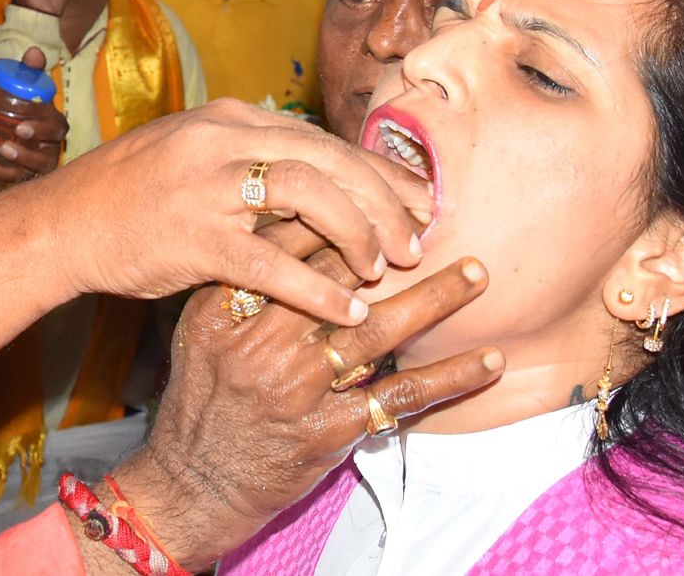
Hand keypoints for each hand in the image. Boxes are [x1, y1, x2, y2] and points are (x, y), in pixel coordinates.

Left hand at [0, 47, 67, 182]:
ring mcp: (36, 165)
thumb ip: (30, 70)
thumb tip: (34, 51)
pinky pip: (12, 178)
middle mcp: (49, 148)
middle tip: (7, 144)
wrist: (7, 124)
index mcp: (54, 125)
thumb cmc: (22, 105)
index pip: (55, 128)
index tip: (21, 127)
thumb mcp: (26, 86)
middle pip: (45, 155)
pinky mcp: (22, 176)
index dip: (41, 129)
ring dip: (13, 164)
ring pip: (29, 170)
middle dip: (27, 152)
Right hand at [50, 98, 433, 326]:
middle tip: (417, 239)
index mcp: (230, 118)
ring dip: (357, 234)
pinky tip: (347, 311)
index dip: (379, 171)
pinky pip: (271, 263)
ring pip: (309, 196)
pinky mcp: (194, 237)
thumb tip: (313, 173)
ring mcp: (207, 186)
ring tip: (385, 268)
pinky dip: (316, 288)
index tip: (419, 198)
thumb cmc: (129, 194)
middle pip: (330, 159)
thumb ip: (248, 155)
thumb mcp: (192, 151)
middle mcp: (223, 139)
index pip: (324, 138)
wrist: (63, 223)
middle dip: (383, 201)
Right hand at [105, 255, 502, 570]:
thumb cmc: (202, 397)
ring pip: (377, 329)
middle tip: (440, 223)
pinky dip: (450, 376)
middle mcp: (261, 341)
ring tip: (477, 273)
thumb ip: (247, 281)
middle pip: (340, 277)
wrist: (193, 482)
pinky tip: (489, 360)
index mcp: (225, 305)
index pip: (292, 242)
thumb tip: (305, 228)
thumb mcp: (203, 328)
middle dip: (394, 245)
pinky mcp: (328, 432)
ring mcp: (296, 387)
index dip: (344, 216)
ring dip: (435, 298)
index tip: (384, 201)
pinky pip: (399, 396)